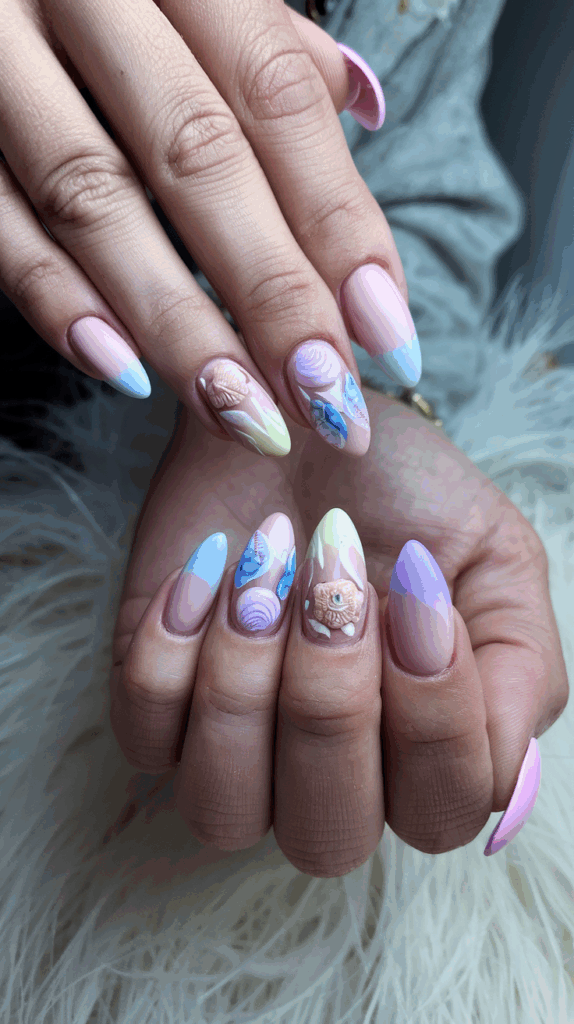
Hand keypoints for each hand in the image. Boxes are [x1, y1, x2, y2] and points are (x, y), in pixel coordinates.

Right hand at [0, 0, 417, 460]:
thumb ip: (264, 43)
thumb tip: (358, 100)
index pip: (277, 96)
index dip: (339, 222)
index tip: (387, 332)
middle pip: (199, 157)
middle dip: (273, 295)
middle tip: (327, 401)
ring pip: (94, 201)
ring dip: (177, 325)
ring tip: (244, 414)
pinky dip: (59, 301)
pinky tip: (124, 370)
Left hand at [109, 388, 567, 874]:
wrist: (302, 425)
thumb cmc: (401, 493)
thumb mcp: (495, 555)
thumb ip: (521, 668)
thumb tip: (508, 788)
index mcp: (426, 754)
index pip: (441, 809)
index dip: (433, 712)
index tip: (420, 587)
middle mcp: (331, 776)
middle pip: (329, 834)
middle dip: (332, 699)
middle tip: (335, 578)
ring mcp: (237, 753)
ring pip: (225, 809)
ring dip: (245, 684)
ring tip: (264, 572)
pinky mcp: (157, 707)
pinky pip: (147, 736)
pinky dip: (172, 649)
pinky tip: (208, 567)